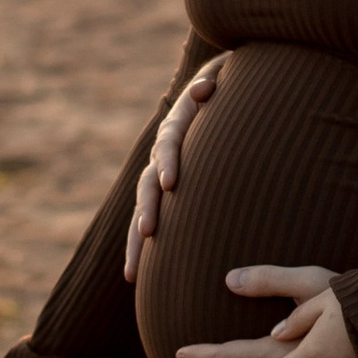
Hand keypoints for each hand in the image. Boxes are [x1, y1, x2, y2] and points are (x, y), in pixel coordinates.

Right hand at [123, 54, 229, 279]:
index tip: (171, 182)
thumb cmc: (224, 89)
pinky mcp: (165, 195)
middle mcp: (161, 155)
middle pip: (148, 185)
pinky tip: (134, 276)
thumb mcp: (220, 80)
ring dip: (137, 242)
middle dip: (148, 210)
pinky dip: (141, 248)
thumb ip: (212, 83)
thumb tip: (205, 89)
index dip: (169, 161)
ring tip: (132, 273)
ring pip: (142, 211)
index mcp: (177, 127)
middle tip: (148, 232)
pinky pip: (150, 222)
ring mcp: (159, 177)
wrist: (213, 92)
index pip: (170, 143)